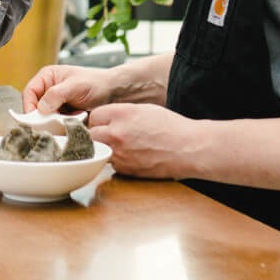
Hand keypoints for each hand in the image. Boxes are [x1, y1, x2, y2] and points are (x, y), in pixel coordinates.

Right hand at [22, 64, 126, 115]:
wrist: (115, 93)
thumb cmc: (97, 83)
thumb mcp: (75, 86)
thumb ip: (56, 95)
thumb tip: (40, 108)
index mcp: (47, 77)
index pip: (29, 92)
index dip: (29, 106)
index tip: (34, 118)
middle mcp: (49, 90)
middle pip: (34, 107)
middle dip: (42, 117)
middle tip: (50, 124)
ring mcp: (56, 103)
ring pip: (44, 118)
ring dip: (53, 122)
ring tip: (66, 121)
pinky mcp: (63, 115)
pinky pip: (55, 124)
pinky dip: (61, 126)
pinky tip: (71, 124)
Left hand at [87, 103, 201, 179]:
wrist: (188, 149)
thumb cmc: (171, 128)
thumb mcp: (144, 109)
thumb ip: (122, 113)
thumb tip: (107, 118)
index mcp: (121, 115)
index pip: (94, 116)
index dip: (100, 119)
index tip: (105, 121)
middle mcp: (117, 134)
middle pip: (91, 134)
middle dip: (97, 134)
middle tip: (108, 134)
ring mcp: (120, 154)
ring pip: (100, 151)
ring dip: (106, 148)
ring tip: (124, 145)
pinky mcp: (126, 170)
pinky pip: (112, 164)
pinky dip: (117, 160)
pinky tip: (132, 156)